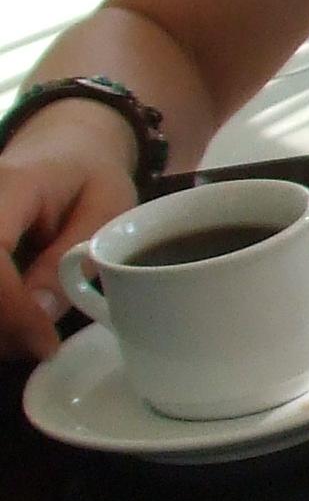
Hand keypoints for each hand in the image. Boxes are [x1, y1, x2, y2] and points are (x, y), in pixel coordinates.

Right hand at [0, 126, 139, 362]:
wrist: (64, 150)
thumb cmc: (92, 178)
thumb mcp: (107, 209)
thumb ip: (73, 256)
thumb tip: (41, 313)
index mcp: (9, 185)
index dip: (11, 308)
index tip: (44, 344)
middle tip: (37, 349)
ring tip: (27, 342)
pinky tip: (12, 330)